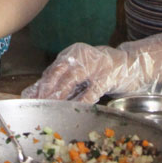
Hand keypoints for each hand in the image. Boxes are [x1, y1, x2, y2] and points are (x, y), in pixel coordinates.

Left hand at [21, 34, 161, 101]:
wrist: (134, 64)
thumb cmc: (103, 71)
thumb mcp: (81, 73)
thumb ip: (60, 82)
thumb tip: (34, 93)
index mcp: (72, 54)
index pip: (52, 70)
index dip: (39, 85)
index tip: (27, 99)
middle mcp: (82, 56)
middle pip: (58, 74)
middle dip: (46, 91)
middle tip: (36, 105)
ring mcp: (95, 65)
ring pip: (72, 81)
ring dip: (60, 95)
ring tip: (50, 107)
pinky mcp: (108, 76)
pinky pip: (92, 90)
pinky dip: (82, 100)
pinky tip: (74, 108)